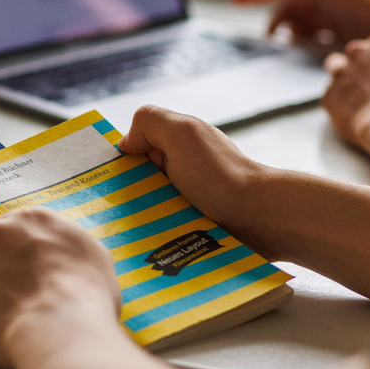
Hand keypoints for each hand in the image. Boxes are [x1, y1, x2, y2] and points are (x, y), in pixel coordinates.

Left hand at [0, 208, 119, 368]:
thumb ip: (66, 247)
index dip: (27, 254)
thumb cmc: (85, 293)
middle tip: (26, 296)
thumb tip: (62, 258)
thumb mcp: (93, 254)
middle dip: (6, 272)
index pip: (20, 230)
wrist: (61, 328)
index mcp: (32, 219)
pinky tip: (1, 328)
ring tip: (15, 317)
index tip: (34, 271)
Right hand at [118, 105, 271, 255]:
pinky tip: (151, 245)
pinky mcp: (194, 225)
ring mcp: (188, 198)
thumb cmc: (221, 176)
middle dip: (127, 195)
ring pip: (148, 208)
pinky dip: (158, 234)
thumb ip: (150, 123)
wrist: (263, 218)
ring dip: (141, 219)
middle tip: (118, 211)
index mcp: (176, 142)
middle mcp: (181, 167)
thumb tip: (125, 143)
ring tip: (130, 235)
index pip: (132, 148)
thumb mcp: (182, 134)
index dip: (119, 162)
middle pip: (137, 181)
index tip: (106, 181)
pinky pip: (165, 229)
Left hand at [322, 30, 369, 147]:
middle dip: (362, 64)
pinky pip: (329, 93)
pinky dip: (337, 99)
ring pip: (335, 65)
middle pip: (356, 52)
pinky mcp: (329, 94)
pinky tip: (349, 110)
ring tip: (353, 92)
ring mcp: (340, 73)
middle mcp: (358, 54)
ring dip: (343, 75)